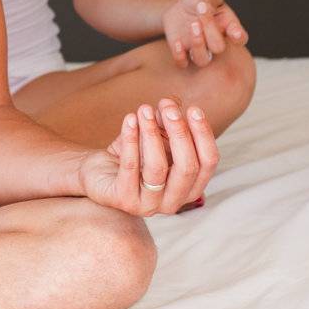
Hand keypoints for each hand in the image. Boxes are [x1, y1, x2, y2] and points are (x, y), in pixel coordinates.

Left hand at [78, 97, 218, 215]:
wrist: (100, 174)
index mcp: (190, 187)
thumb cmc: (135, 155)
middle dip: (179, 133)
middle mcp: (174, 202)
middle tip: (168, 107)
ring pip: (157, 168)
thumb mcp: (154, 136)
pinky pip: (130, 167)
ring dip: (152, 133)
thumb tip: (173, 103)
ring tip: (144, 109)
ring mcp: (149, 205)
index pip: (208, 163)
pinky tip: (130, 119)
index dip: (203, 135)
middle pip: (187, 167)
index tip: (193, 109)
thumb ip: (166, 122)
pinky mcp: (124, 200)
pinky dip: (130, 139)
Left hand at [163, 0, 248, 69]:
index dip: (238, 37)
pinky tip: (177, 42)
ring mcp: (199, 49)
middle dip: (211, 34)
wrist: (177, 8)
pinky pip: (182, 62)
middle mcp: (215, 41)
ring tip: (193, 26)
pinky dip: (179, 55)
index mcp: (227, 26)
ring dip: (198, 45)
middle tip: (200, 19)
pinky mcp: (183, 53)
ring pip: (202, 60)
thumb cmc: (197, 1)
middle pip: (219, 48)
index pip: (240, 37)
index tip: (234, 33)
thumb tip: (206, 7)